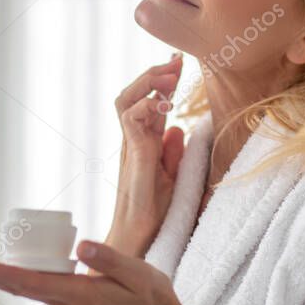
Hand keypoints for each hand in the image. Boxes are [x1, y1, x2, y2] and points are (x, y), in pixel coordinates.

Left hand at [0, 240, 193, 304]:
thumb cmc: (147, 295)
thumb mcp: (136, 274)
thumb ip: (110, 260)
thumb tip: (79, 247)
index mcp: (75, 294)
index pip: (27, 283)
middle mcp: (63, 299)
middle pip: (15, 288)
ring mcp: (63, 300)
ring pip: (21, 288)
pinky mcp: (66, 296)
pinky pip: (32, 285)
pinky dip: (12, 277)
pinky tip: (2, 268)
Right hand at [109, 53, 186, 257]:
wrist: (137, 242)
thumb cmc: (153, 215)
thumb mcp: (172, 178)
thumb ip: (174, 153)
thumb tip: (178, 128)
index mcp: (143, 142)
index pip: (147, 101)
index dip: (161, 79)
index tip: (179, 62)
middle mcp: (132, 141)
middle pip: (131, 94)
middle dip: (152, 74)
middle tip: (176, 63)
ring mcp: (130, 149)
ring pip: (125, 101)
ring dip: (147, 84)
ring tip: (169, 76)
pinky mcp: (134, 160)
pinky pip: (131, 123)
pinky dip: (147, 107)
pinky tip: (166, 104)